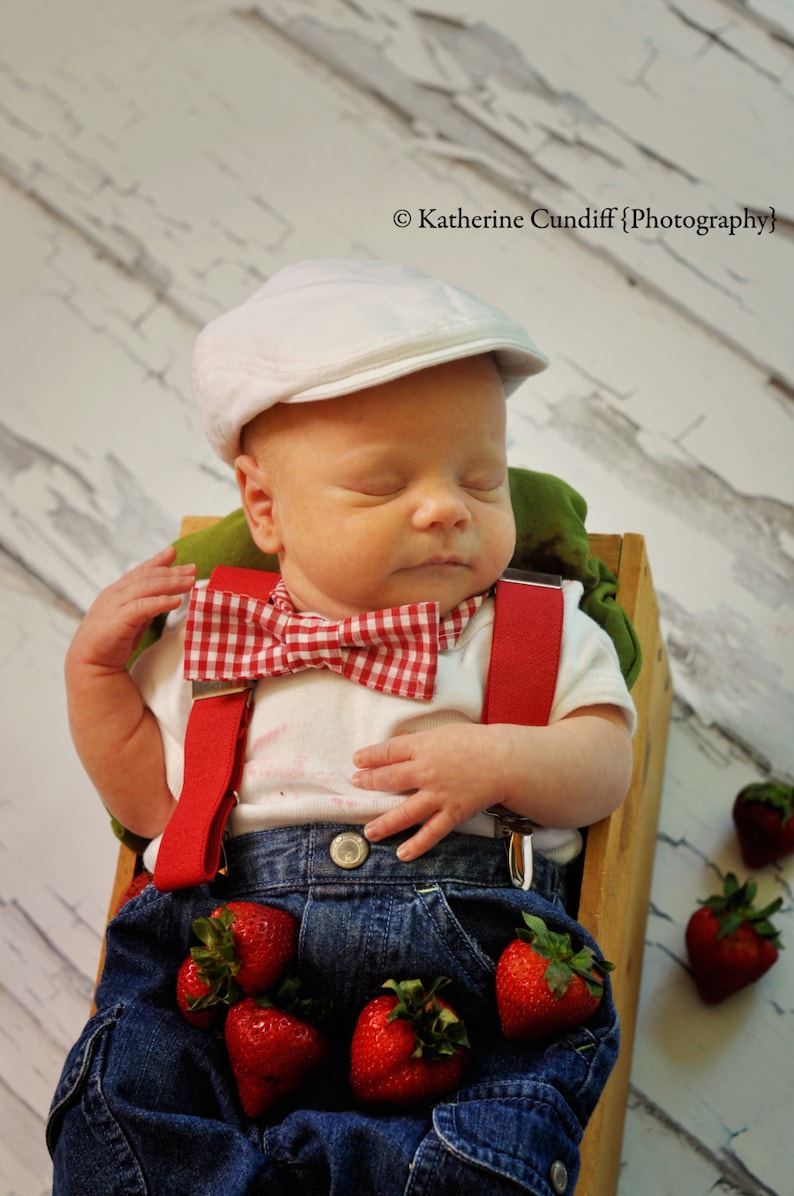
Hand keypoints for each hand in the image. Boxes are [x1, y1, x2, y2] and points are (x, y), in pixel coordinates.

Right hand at [69, 546, 196, 673]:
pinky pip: (142, 607)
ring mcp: (115, 605)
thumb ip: (146, 605)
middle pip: (147, 576)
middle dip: (172, 572)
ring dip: (171, 583)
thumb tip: (167, 596)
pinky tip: (175, 601)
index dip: (158, 561)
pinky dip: (160, 602)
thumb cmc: (111, 642)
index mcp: (117, 591)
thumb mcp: (132, 619)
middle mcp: (115, 594)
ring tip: (190, 583)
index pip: (140, 571)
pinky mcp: (118, 620)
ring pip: (146, 587)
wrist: (89, 664)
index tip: (174, 553)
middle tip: (193, 569)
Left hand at [352, 723, 509, 859]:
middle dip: (370, 783)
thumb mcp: (443, 734)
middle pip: (390, 779)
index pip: (388, 752)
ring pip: (404, 812)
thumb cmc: (476, 742)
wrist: (506, 761)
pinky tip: (402, 853)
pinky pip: (431, 832)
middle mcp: (425, 772)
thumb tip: (400, 749)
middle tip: (357, 785)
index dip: (370, 757)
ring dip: (384, 823)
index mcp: (423, 747)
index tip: (357, 761)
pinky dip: (416, 845)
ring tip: (369, 831)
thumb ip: (421, 744)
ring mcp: (437, 795)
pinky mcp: (452, 813)